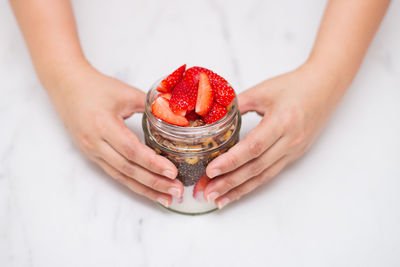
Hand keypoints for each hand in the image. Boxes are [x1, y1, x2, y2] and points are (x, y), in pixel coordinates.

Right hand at [49, 66, 181, 206]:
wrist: (67, 86)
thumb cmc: (96, 87)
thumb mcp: (126, 92)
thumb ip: (151, 106)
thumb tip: (176, 118)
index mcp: (103, 125)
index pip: (131, 150)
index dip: (153, 163)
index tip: (173, 172)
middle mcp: (95, 143)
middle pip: (128, 169)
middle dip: (154, 182)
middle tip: (176, 191)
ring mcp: (92, 152)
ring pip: (121, 176)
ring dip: (145, 189)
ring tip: (166, 199)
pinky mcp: (92, 156)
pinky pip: (115, 174)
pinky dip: (133, 183)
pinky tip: (148, 190)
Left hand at [205, 63, 343, 208]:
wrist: (324, 86)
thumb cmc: (294, 86)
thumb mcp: (262, 91)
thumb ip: (237, 105)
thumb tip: (213, 118)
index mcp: (282, 122)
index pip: (252, 147)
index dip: (231, 161)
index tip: (211, 171)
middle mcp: (290, 141)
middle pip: (256, 167)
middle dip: (230, 182)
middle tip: (208, 193)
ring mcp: (294, 150)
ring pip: (264, 176)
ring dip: (240, 190)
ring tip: (219, 200)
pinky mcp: (294, 155)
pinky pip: (271, 173)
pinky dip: (253, 184)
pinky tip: (238, 191)